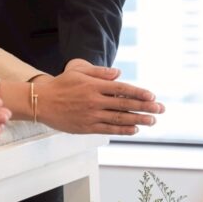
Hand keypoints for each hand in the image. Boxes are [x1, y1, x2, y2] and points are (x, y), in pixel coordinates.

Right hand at [33, 59, 163, 135]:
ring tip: (152, 120)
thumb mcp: (78, 71)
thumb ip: (100, 72)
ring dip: (138, 120)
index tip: (152, 96)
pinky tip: (134, 129)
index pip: (121, 89)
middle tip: (160, 109)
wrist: (42, 102)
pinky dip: (122, 130)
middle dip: (145, 107)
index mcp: (93, 85)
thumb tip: (119, 73)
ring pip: (119, 118)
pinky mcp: (86, 127)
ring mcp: (91, 115)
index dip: (138, 93)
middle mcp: (94, 100)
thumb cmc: (60, 84)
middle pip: (124, 104)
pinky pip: (108, 129)